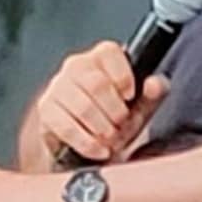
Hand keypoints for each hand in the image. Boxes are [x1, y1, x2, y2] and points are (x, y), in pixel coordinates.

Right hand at [36, 40, 169, 161]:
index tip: (130, 97)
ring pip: (81, 106)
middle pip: (96, 83)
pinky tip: (99, 149)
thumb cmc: (114, 118)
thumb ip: (152, 94)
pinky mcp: (46, 109)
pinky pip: (65, 126)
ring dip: (101, 129)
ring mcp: (58, 86)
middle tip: (121, 126)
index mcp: (101, 57)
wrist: (88, 144)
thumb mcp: (140, 106)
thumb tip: (155, 83)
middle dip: (114, 112)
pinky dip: (87, 142)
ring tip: (111, 139)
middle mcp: (76, 66)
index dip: (123, 77)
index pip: (109, 52)